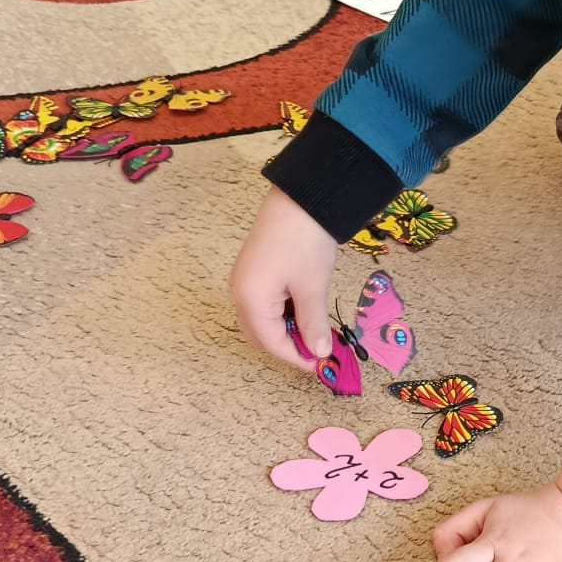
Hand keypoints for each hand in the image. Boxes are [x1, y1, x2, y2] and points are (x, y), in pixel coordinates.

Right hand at [230, 185, 339, 371]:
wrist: (301, 197)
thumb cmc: (305, 243)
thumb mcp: (312, 287)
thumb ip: (313, 324)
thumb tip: (320, 353)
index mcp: (250, 300)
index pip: (271, 343)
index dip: (296, 358)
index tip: (321, 364)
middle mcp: (239, 293)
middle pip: (260, 335)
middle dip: (288, 347)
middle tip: (318, 350)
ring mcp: (244, 280)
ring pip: (261, 321)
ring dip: (285, 331)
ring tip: (315, 330)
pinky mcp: (253, 270)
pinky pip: (263, 304)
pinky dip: (282, 314)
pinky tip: (304, 310)